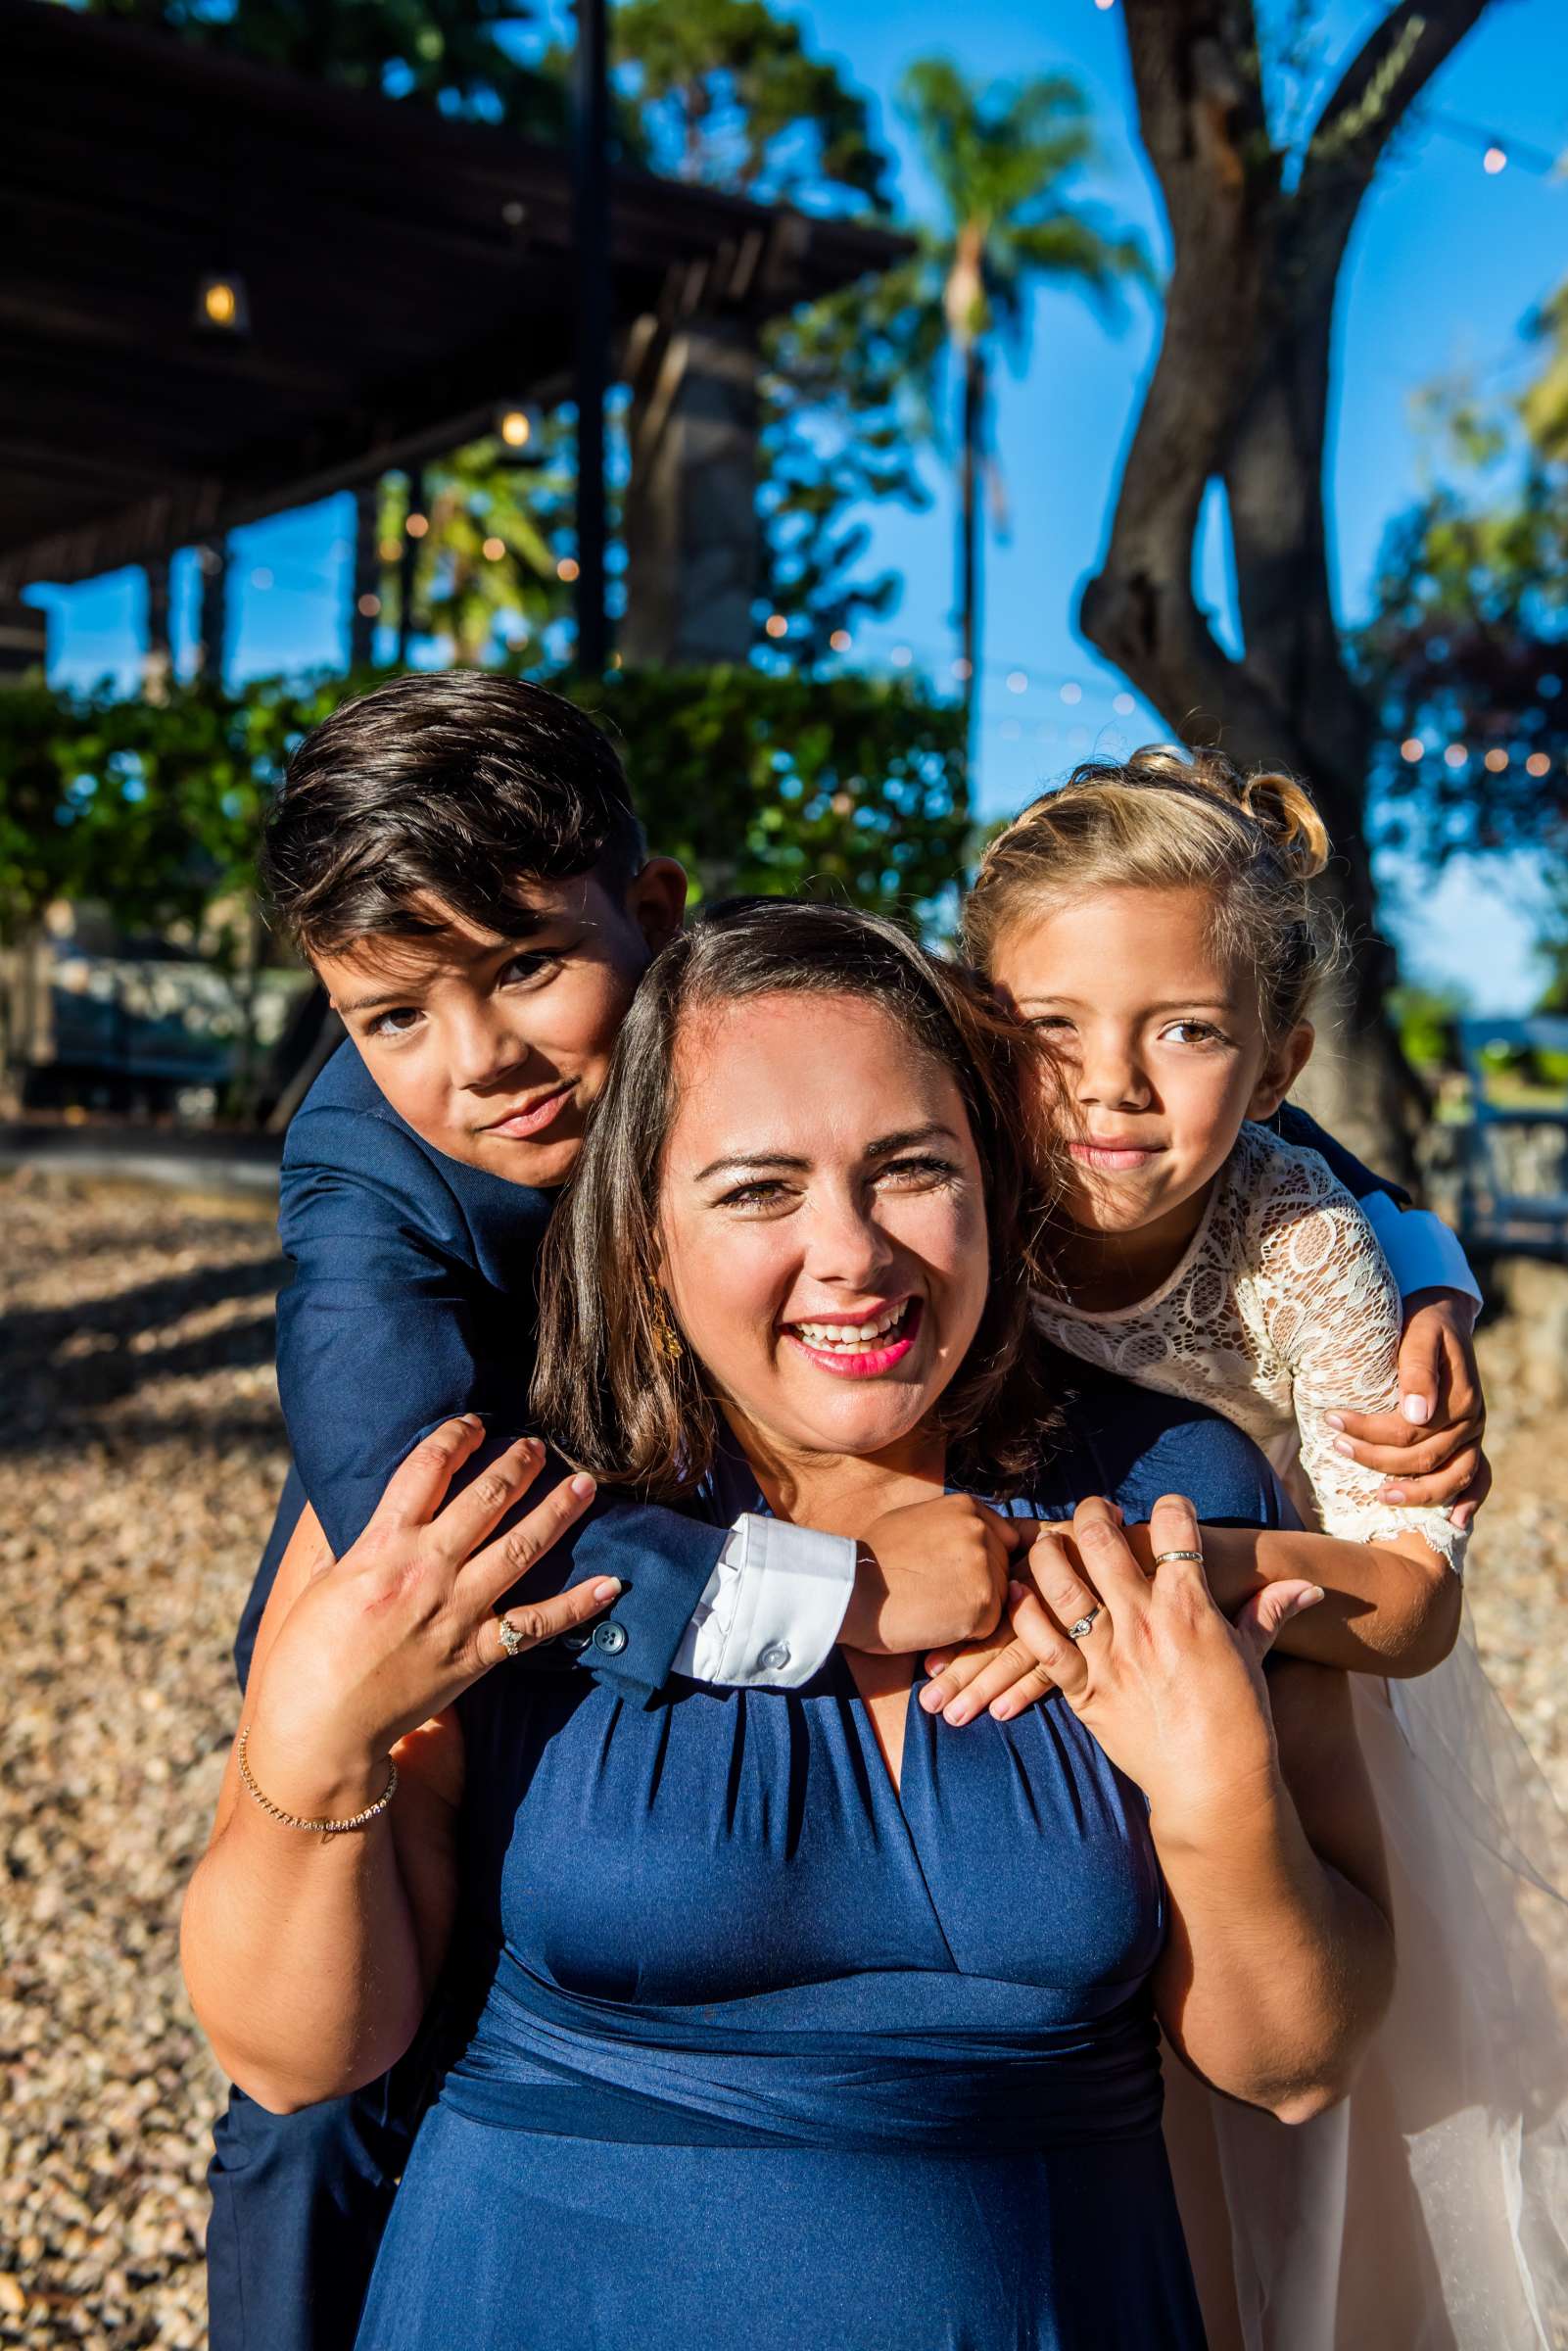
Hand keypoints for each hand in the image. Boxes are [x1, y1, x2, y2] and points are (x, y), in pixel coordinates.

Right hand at [245, 1418, 613, 1807]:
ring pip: (519, 1549)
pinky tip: (609, 1583)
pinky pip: (535, 1625)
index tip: (475, 1423)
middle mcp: (425, 1572)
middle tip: (540, 1445)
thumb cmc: (305, 1657)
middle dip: (517, 1464)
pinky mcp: (475, 1656)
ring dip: (556, 1512)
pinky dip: (575, 1605)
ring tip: (583, 1485)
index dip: (454, 1437)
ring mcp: (455, 1614)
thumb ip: (343, 1537)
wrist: (319, 1731)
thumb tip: (346, 1499)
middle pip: (485, 1500)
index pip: (425, 1470)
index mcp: (380, 1548)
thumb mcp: (318, 1581)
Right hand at [840, 1495, 1025, 1655]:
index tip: (953, 1575)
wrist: (852, 1590)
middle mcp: (980, 1530)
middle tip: (938, 1596)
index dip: (980, 1563)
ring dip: (973, 1610)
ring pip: (998, 1598)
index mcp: (965, 1507)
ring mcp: (984, 1565)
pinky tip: (935, 1624)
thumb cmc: (873, 1560)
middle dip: (979, 1587)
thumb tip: (972, 1533)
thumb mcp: (911, 1520)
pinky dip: (966, 1633)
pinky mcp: (983, 1603)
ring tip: (933, 1608)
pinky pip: (989, 1626)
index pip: (1001, 1539)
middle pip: (1002, 1569)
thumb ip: (948, 1524)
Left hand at [919, 1515, 1102, 1724]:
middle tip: (929, 1703)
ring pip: (1019, 1657)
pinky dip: (1026, 1690)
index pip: (983, 1611)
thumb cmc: (1083, 1549)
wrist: (1138, 1557)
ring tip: (954, 1715)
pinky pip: (1053, 1672)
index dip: (955, 1639)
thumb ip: (1013, 1553)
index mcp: (1025, 1573)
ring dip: (985, 1688)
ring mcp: (1065, 1624)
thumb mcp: (1045, 1542)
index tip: (928, 1666)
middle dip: (961, 1674)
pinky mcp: (1088, 1647)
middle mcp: (1041, 1598)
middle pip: (994, 1638)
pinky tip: (1000, 1711)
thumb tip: (966, 1561)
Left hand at [1001, 1495, 1323, 1833]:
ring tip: (1049, 1542)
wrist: (1215, 1787)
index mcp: (1189, 1608)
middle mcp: (1144, 1623)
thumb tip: (1309, 1586)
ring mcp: (1109, 1657)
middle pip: (1102, 1541)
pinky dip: (1024, 1615)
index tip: (1170, 1509)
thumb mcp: (1253, 1658)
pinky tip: (1018, 1595)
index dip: (1172, 1507)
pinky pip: (1041, 1644)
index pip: (1174, 1528)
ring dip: (1048, 1553)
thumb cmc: (1240, 1721)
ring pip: (1060, 1584)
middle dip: (1094, 1513)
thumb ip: (1269, 1612)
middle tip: (1096, 1513)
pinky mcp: (1084, 1691)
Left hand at [1325, 1287, 1489, 1529]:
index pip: (1409, 1429)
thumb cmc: (1424, 1324)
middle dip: (1377, 1458)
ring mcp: (1473, 1436)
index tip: (1330, 1420)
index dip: (1369, 1430)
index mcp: (1461, 1397)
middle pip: (1424, 1457)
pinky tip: (1452, 1522)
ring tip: (1379, 1498)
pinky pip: (1479, 1478)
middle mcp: (1472, 1421)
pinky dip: (1470, 1501)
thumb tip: (1416, 1415)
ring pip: (1452, 1478)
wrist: (1443, 1318)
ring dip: (1417, 1493)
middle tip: (1337, 1447)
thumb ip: (1418, 1370)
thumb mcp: (1421, 1333)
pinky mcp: (1470, 1442)